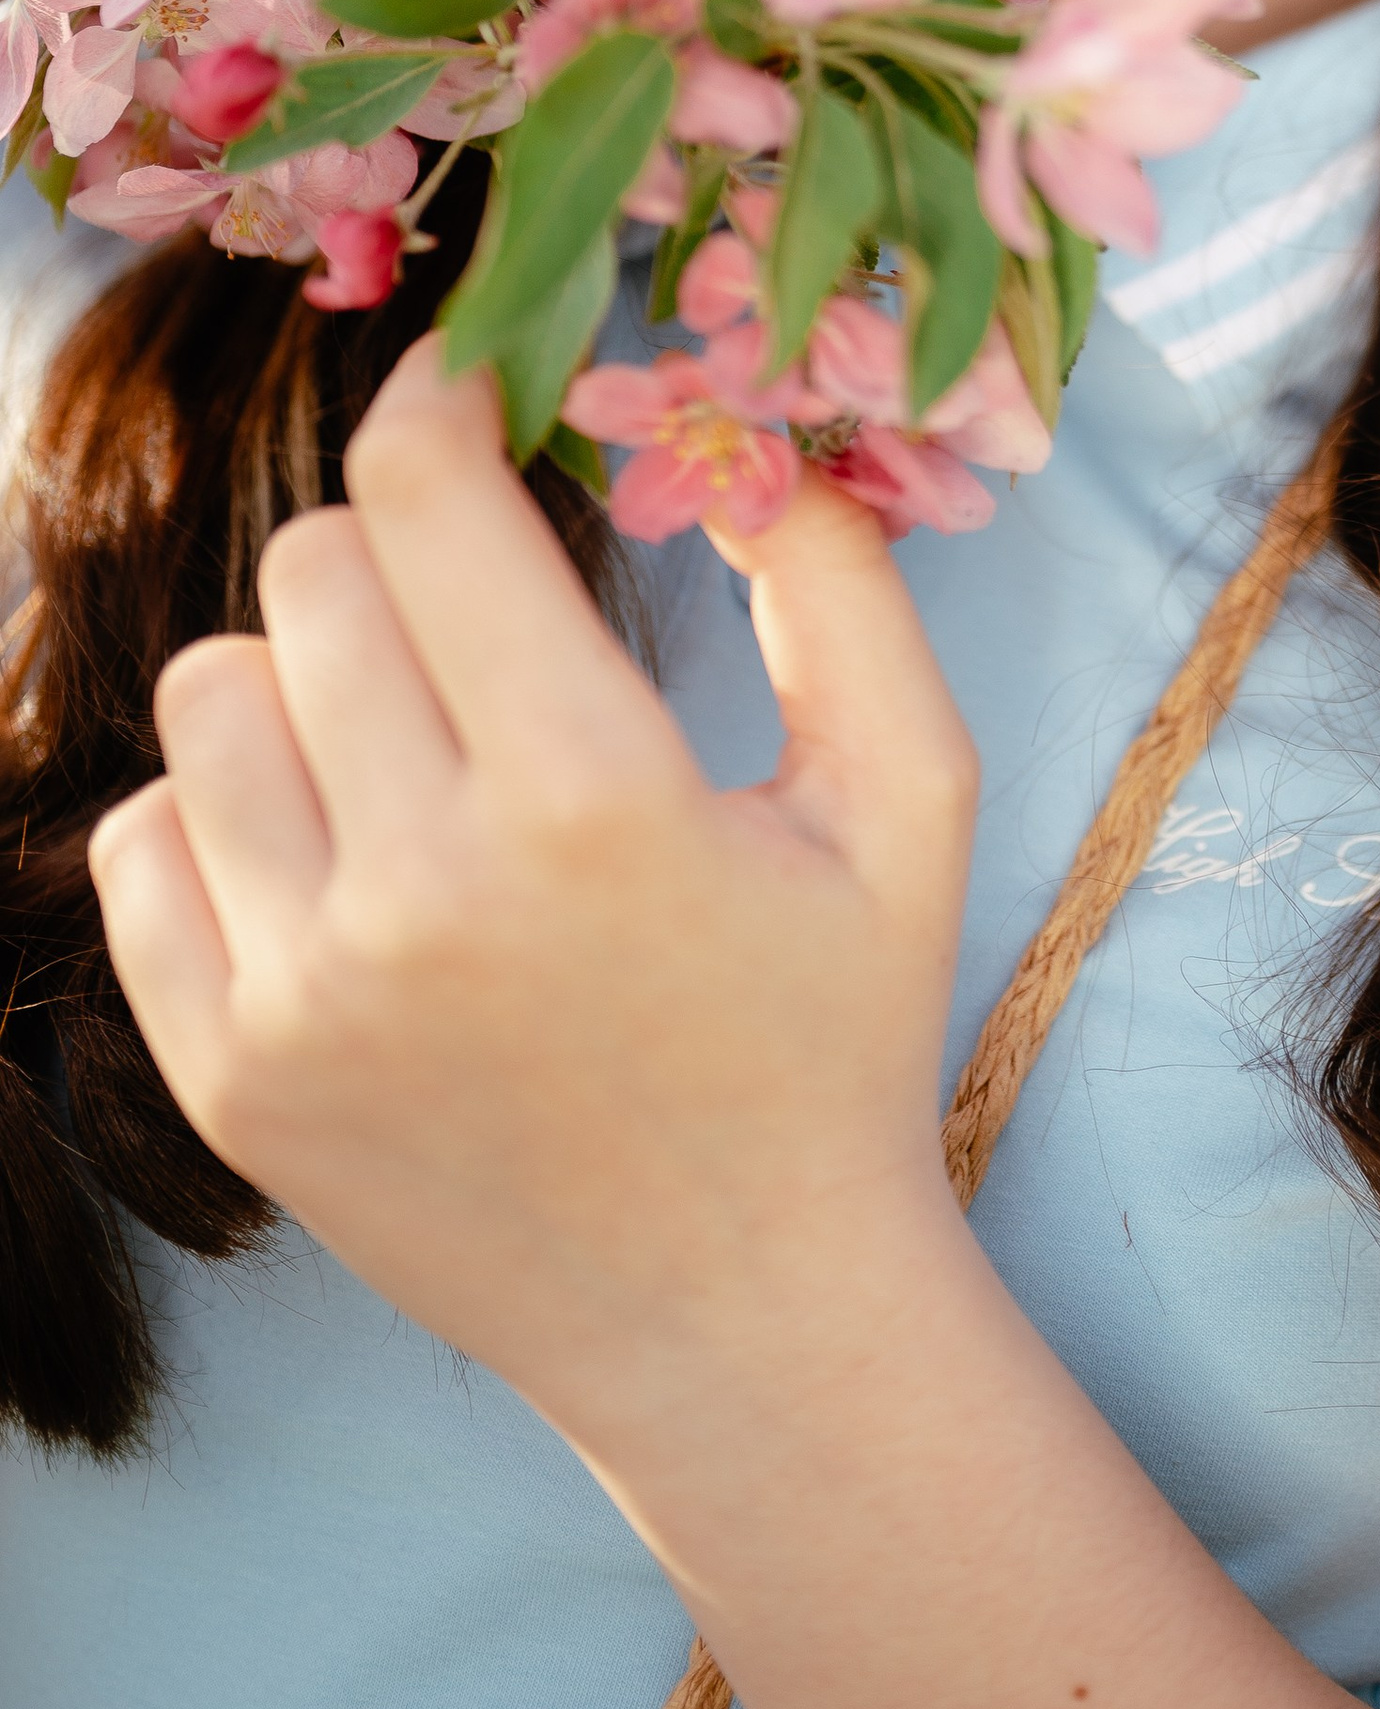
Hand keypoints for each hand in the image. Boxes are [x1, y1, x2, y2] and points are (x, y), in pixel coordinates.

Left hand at [88, 339, 979, 1460]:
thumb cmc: (833, 1037)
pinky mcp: (230, 1076)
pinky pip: (142, 843)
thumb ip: (844, 587)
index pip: (422, 495)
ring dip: (305, 675)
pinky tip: (341, 847)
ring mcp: (304, 992)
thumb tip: (738, 432)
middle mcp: (424, 889)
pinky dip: (224, 814)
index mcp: (594, 797)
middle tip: (475, 599)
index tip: (469, 387)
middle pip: (310, 573)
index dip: (439, 399)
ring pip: (207, 692)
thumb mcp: (909, 799)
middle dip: (397, 548)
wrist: (740, 1321)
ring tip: (409, 733)